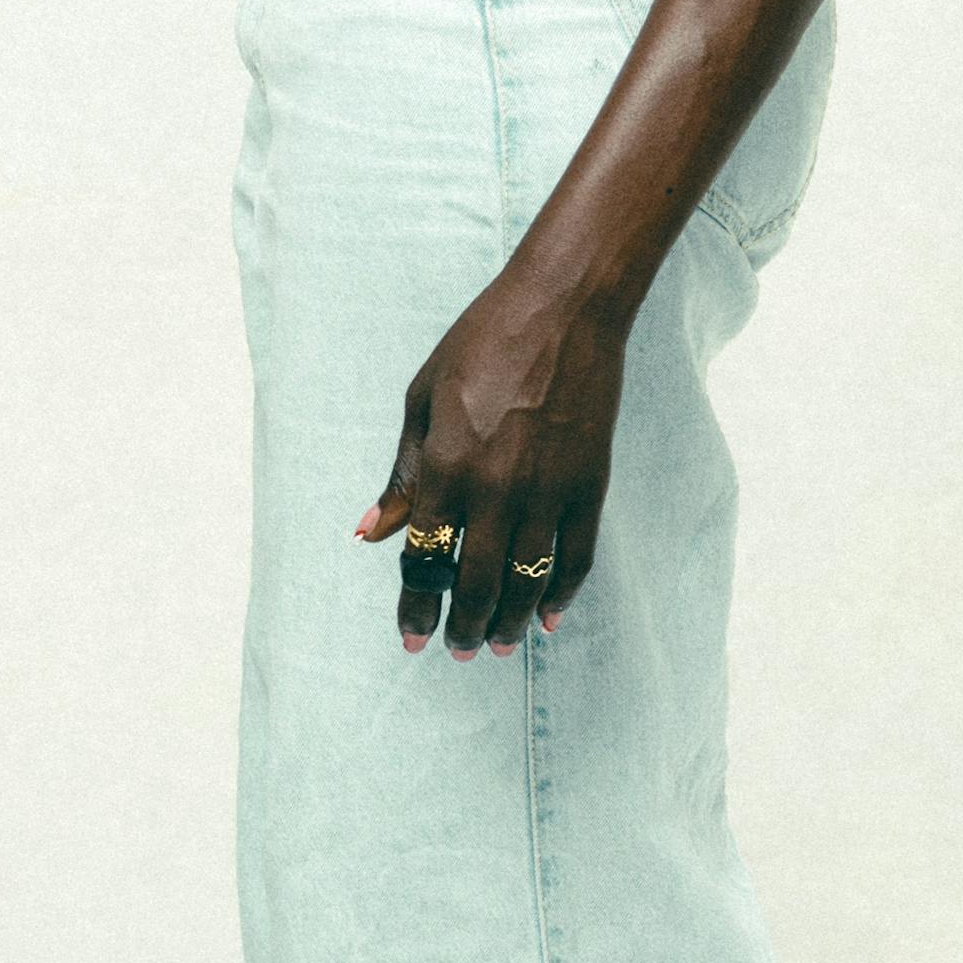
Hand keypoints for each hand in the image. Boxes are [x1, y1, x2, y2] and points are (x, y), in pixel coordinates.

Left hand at [360, 271, 631, 659]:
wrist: (564, 310)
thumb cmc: (481, 345)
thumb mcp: (421, 401)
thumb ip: (402, 473)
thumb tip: (374, 531)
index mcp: (444, 467)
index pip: (424, 561)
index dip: (415, 608)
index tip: (411, 639)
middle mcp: (494, 489)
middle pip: (475, 583)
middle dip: (462, 627)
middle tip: (456, 651)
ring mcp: (547, 490)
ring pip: (528, 579)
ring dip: (510, 621)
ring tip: (497, 644)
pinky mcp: (589, 484)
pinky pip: (576, 556)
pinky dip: (564, 592)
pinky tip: (551, 615)